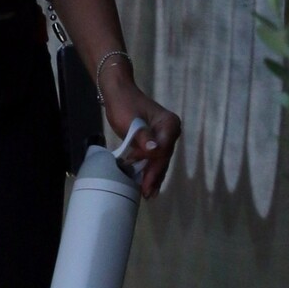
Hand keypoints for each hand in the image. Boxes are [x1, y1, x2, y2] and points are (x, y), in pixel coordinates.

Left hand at [99, 65, 181, 199]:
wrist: (118, 93)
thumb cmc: (123, 104)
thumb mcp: (130, 121)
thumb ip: (142, 136)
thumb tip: (155, 150)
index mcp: (168, 124)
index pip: (163, 151)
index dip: (154, 168)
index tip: (146, 182)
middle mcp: (170, 131)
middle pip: (163, 158)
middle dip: (155, 176)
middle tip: (148, 194)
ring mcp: (164, 136)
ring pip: (160, 160)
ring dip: (153, 176)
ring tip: (149, 194)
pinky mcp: (156, 140)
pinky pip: (154, 157)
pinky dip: (149, 169)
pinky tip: (147, 182)